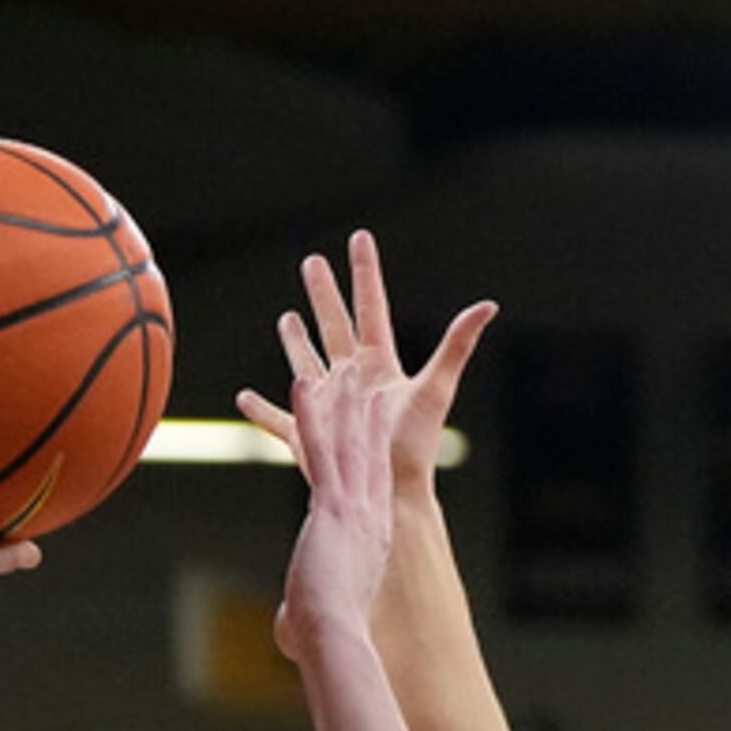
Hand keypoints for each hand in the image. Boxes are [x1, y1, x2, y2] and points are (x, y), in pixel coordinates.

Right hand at [233, 230, 495, 496]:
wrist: (391, 494)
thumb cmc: (414, 446)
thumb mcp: (435, 388)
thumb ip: (457, 344)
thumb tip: (488, 305)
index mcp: (379, 365)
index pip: (370, 307)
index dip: (364, 272)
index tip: (359, 236)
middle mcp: (352, 380)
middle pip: (334, 325)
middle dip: (322, 293)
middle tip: (311, 261)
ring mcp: (329, 406)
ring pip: (306, 362)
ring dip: (295, 341)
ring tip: (285, 318)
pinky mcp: (308, 435)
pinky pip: (278, 419)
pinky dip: (259, 409)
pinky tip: (242, 398)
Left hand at [274, 349, 393, 660]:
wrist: (336, 638)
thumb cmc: (326, 641)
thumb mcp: (309, 625)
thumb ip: (298, 622)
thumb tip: (283, 638)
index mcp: (369, 541)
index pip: (372, 490)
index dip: (375, 457)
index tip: (378, 435)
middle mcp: (366, 518)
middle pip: (368, 456)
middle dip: (368, 418)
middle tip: (369, 385)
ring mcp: (352, 507)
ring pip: (348, 443)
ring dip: (344, 403)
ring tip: (341, 367)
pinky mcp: (332, 504)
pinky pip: (319, 449)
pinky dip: (311, 415)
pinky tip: (302, 384)